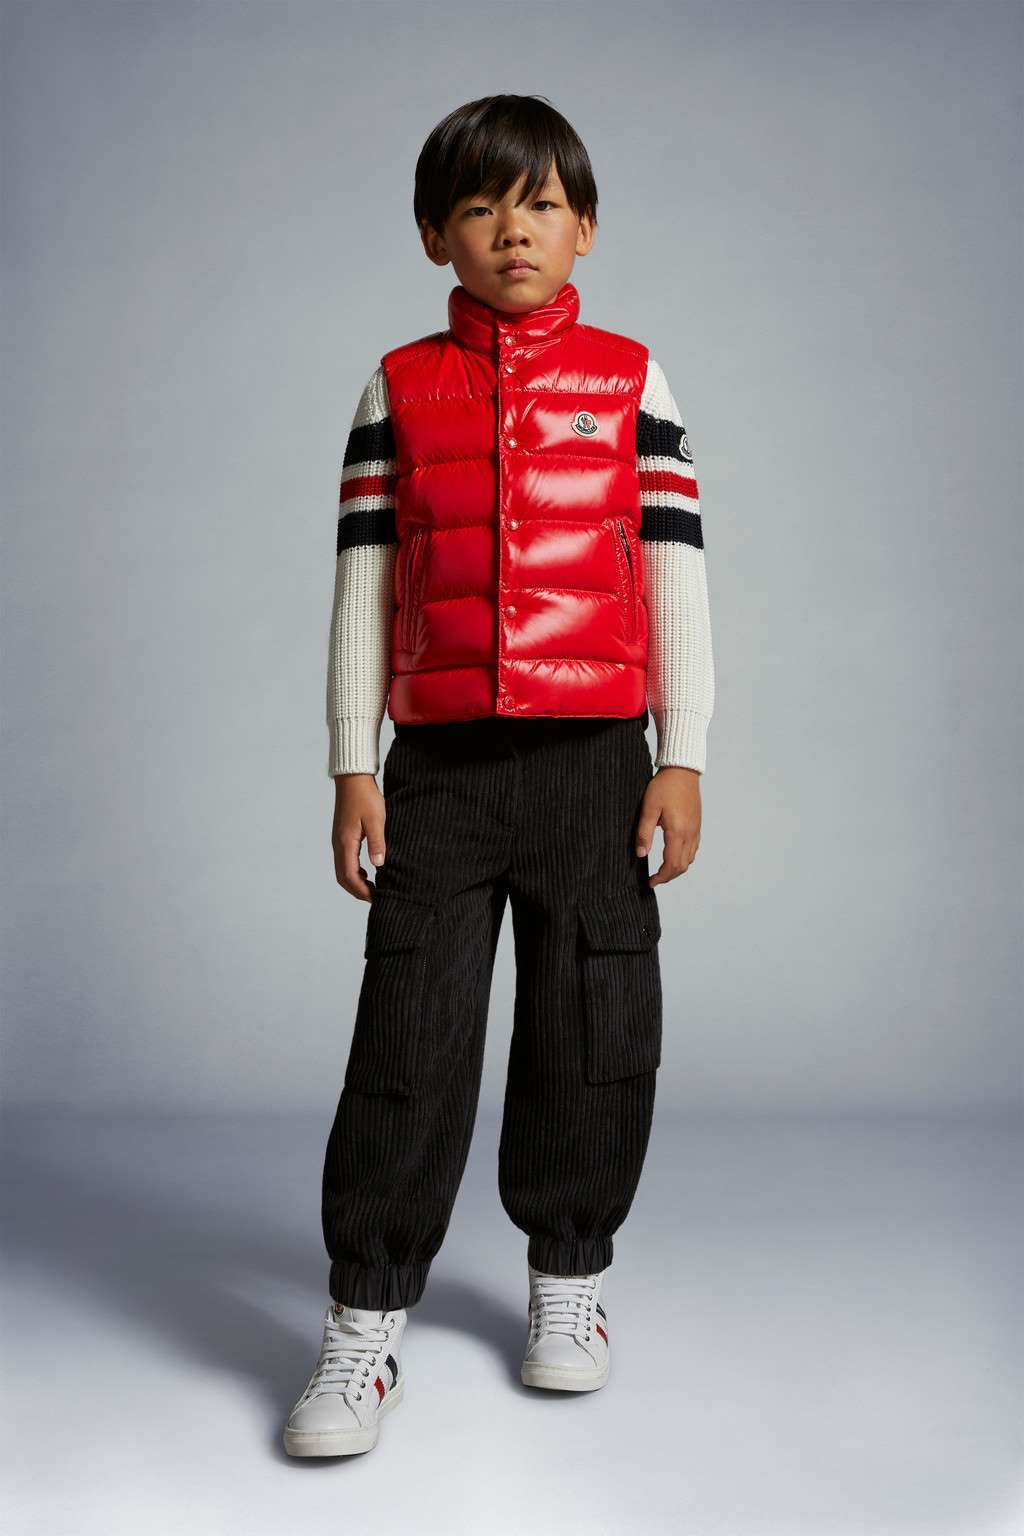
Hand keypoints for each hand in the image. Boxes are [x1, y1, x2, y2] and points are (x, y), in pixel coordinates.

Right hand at [331, 773, 385, 899]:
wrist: (353, 780)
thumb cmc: (365, 797)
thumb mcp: (376, 820)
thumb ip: (377, 843)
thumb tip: (379, 865)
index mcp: (345, 843)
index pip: (350, 876)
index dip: (362, 891)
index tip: (377, 898)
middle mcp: (338, 845)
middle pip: (343, 878)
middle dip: (357, 891)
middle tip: (375, 898)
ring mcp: (338, 841)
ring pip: (342, 870)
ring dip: (355, 882)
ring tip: (373, 888)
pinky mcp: (342, 837)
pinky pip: (345, 861)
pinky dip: (354, 872)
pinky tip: (368, 871)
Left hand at [635, 766, 701, 885]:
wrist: (682, 770)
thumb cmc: (664, 786)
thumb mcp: (648, 808)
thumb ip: (644, 833)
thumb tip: (641, 855)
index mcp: (678, 832)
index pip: (672, 864)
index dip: (661, 877)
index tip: (650, 882)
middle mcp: (690, 834)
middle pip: (682, 866)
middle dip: (669, 876)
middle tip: (654, 879)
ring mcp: (695, 830)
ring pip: (690, 859)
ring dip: (677, 868)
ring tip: (663, 870)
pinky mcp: (697, 825)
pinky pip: (694, 849)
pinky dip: (684, 858)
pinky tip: (674, 855)